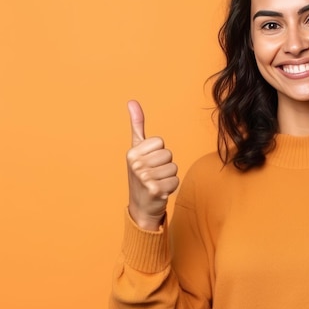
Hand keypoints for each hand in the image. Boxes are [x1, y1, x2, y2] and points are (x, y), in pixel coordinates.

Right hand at [126, 100, 178, 230]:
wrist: (141, 207)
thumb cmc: (141, 175)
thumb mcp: (137, 149)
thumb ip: (137, 126)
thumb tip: (132, 101)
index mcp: (132, 153)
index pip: (160, 142)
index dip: (158, 153)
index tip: (149, 162)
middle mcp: (136, 164)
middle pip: (168, 155)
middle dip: (165, 165)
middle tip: (153, 175)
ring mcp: (144, 178)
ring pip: (173, 168)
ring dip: (168, 177)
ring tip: (157, 183)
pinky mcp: (155, 190)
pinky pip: (175, 180)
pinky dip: (171, 187)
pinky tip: (160, 192)